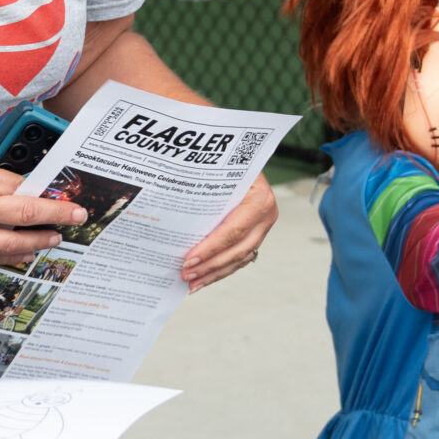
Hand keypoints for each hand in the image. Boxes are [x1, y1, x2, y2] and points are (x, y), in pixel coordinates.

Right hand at [0, 139, 86, 265]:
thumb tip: (6, 166)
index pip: (22, 186)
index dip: (46, 190)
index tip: (63, 192)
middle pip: (26, 215)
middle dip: (58, 215)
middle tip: (78, 216)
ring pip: (12, 243)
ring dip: (39, 241)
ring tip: (56, 239)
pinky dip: (11, 256)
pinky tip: (24, 253)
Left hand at [181, 173, 276, 288]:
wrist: (246, 156)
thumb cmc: (230, 162)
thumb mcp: (220, 168)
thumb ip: (205, 184)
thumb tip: (172, 203)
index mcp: (260, 199)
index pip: (233, 230)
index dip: (211, 248)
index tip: (189, 259)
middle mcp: (266, 215)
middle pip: (237, 249)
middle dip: (210, 266)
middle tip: (185, 274)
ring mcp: (264, 227)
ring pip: (239, 259)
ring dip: (214, 273)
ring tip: (192, 283)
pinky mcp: (257, 235)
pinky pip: (240, 258)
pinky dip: (221, 270)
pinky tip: (204, 278)